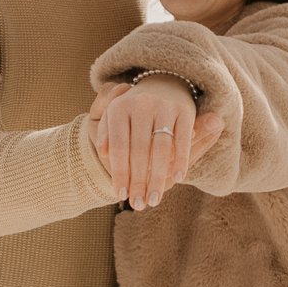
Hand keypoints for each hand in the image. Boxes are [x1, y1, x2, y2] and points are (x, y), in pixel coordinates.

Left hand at [92, 77, 220, 208]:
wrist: (163, 82)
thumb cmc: (133, 109)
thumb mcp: (113, 115)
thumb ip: (106, 133)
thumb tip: (103, 152)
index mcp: (119, 108)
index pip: (118, 147)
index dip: (119, 172)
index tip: (120, 195)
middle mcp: (141, 105)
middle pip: (139, 151)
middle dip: (138, 181)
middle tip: (138, 205)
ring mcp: (164, 106)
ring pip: (160, 148)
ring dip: (158, 177)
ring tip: (155, 199)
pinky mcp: (184, 110)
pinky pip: (183, 139)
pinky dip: (181, 159)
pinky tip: (178, 178)